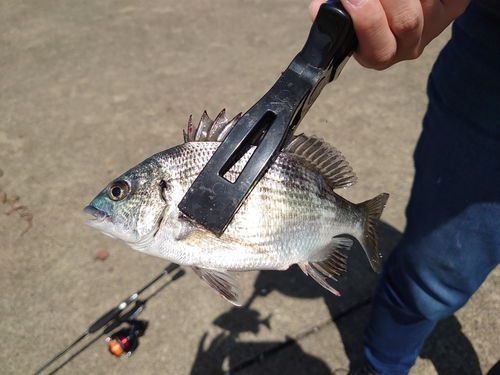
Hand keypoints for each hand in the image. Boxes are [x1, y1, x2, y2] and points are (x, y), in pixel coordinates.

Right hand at [309, 0, 469, 69]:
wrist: (405, 4)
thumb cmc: (371, 9)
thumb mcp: (347, 14)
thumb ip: (333, 11)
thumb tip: (318, 10)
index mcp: (376, 55)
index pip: (378, 52)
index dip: (367, 22)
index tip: (352, 0)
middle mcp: (408, 48)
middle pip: (406, 23)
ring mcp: (434, 28)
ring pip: (423, 5)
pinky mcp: (455, 7)